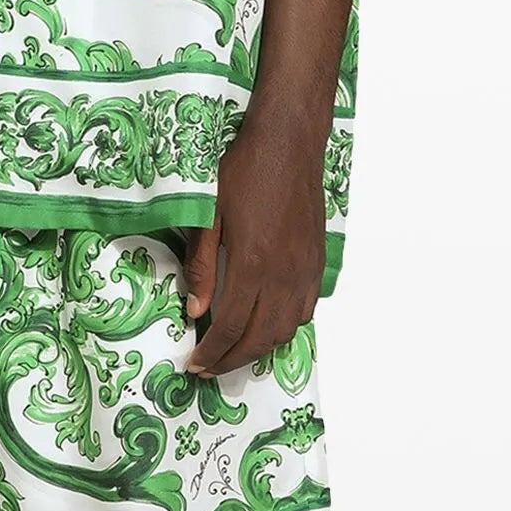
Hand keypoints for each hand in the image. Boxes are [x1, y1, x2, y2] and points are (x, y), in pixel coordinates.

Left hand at [180, 120, 326, 375]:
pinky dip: (285, 326)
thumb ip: (202, 265)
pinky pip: (305, 309)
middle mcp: (283, 274)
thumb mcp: (208, 214)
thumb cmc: (243, 170)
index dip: (212, 353)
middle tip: (210, 368)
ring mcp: (304, 269)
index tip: (195, 365)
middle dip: (233, 360)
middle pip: (260, 337)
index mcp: (252, 264)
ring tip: (236, 351)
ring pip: (287, 328)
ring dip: (260, 348)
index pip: (231, 327)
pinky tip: (267, 323)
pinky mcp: (316, 260)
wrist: (288, 142)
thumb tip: (195, 310)